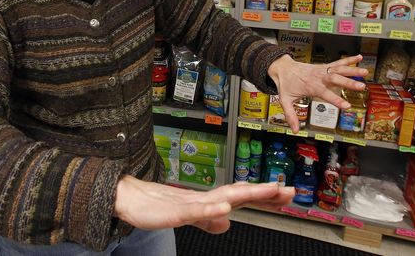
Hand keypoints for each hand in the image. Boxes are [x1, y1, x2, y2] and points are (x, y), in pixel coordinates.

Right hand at [114, 176, 293, 233]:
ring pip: (222, 198)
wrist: (127, 197)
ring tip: (267, 192)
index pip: (241, 197)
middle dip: (264, 192)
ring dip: (245, 194)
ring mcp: (190, 203)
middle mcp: (204, 198)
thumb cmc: (155, 205)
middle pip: (238, 193)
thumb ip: (207, 220)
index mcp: (208, 201)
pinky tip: (223, 209)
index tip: (287, 194)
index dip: (264, 196)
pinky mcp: (174, 210)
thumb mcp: (186, 216)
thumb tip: (227, 224)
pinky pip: (194, 211)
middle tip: (288, 190)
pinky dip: (210, 209)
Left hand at [268, 54, 367, 131]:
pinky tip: (359, 58)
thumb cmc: (285, 84)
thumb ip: (291, 115)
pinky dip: (349, 60)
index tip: (347, 106)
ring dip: (353, 70)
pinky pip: (338, 62)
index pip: (326, 94)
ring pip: (339, 69)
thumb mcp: (285, 100)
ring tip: (366, 72)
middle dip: (349, 82)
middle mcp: (319, 77)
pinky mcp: (324, 66)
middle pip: (335, 79)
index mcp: (311, 86)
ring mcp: (322, 70)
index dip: (336, 100)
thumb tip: (295, 130)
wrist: (282, 68)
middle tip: (361, 86)